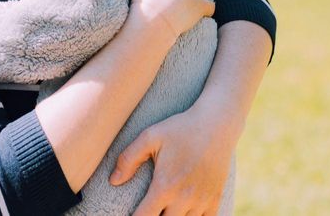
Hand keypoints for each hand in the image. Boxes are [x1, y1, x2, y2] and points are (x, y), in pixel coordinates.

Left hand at [109, 108, 238, 215]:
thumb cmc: (180, 128)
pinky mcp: (215, 198)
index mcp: (165, 186)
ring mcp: (202, 200)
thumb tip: (113, 181)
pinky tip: (185, 214)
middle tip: (149, 209)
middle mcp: (184, 198)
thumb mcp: (150, 136)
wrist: (216, 123)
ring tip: (165, 211)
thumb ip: (129, 158)